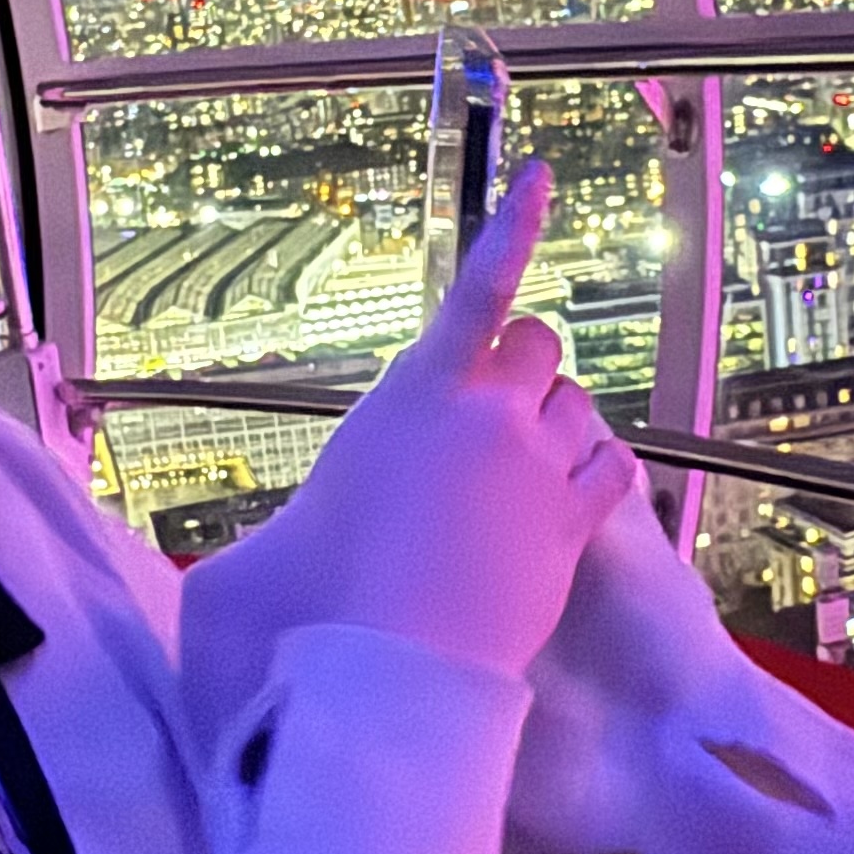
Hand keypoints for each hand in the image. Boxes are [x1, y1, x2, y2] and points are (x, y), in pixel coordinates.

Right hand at [202, 165, 637, 686]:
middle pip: (539, 346)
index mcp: (413, 395)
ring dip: (554, 422)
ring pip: (578, 403)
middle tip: (487, 417)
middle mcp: (488, 414)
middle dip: (518, 369)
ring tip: (517, 470)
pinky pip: (613, 465)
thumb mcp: (267, 546)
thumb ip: (276, 526)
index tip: (542, 179)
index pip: (477, 290)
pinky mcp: (576, 524)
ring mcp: (540, 467)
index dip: (512, 226)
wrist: (388, 674)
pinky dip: (594, 469)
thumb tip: (240, 572)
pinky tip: (567, 492)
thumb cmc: (314, 606)